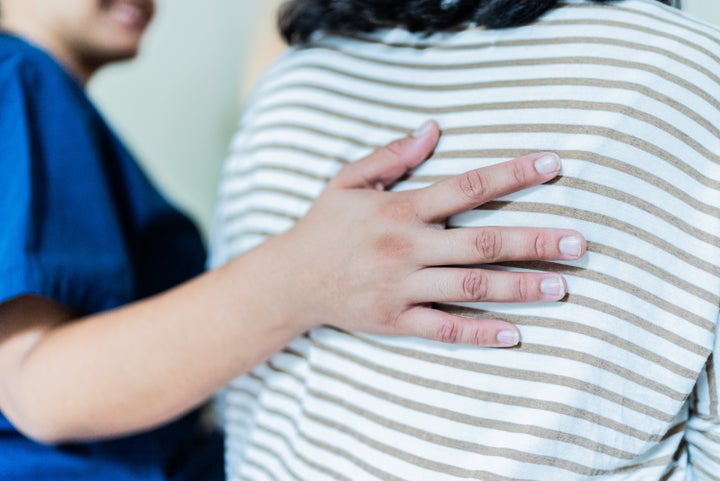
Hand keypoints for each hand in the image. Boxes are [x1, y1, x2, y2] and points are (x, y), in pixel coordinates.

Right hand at [264, 121, 585, 346]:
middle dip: (535, 242)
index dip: (513, 174)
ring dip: (521, 288)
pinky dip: (481, 333)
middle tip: (579, 244)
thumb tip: (433, 128)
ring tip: (562, 288)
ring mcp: (402, 287)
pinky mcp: (395, 320)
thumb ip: (392, 155)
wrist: (290, 280)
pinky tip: (516, 335)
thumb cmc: (324, 227)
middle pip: (482, 243)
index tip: (554, 165)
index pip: (467, 187)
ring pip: (471, 287)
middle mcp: (406, 248)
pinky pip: (444, 328)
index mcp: (400, 210)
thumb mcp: (348, 181)